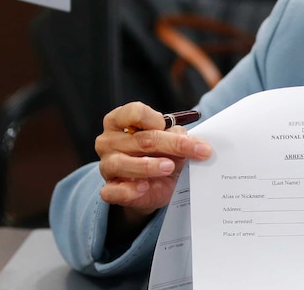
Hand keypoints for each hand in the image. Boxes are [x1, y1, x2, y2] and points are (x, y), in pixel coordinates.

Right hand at [96, 102, 211, 228]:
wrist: (155, 185)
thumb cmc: (160, 154)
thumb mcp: (172, 142)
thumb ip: (178, 137)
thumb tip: (192, 141)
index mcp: (120, 120)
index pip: (134, 112)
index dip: (155, 119)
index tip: (175, 128)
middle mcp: (109, 140)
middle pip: (140, 139)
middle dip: (172, 144)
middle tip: (197, 150)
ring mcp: (106, 164)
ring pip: (121, 163)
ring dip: (148, 166)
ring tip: (169, 167)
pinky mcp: (109, 188)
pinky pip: (112, 190)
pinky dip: (129, 190)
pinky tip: (144, 187)